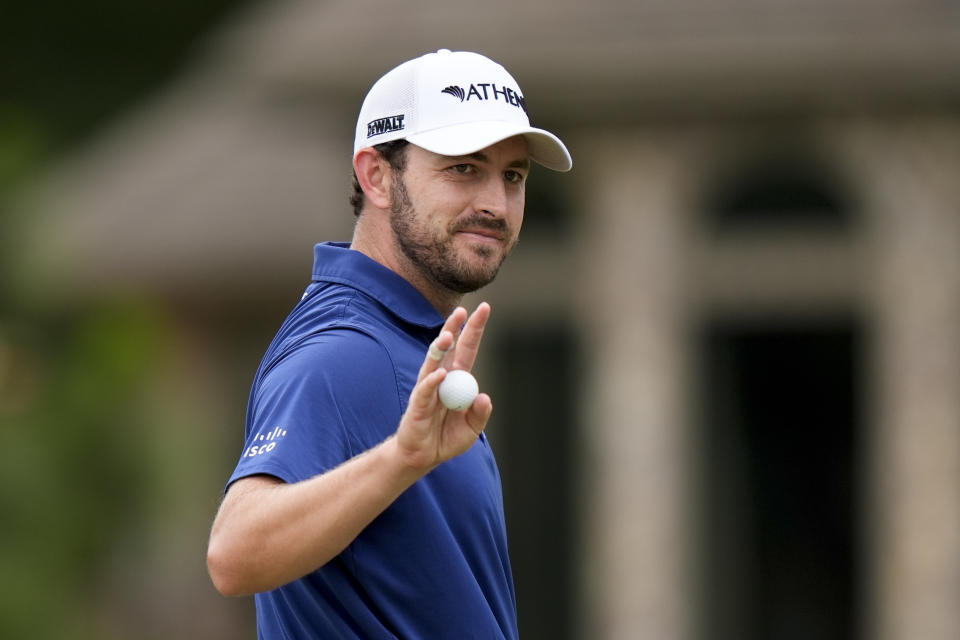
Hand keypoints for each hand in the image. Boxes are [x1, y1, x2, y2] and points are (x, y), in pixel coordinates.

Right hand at [395, 302, 492, 469]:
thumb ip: (480, 414)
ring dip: (440, 349)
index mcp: (458, 380)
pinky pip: (425, 389)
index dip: (474, 330)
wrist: (424, 456)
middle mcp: (443, 379)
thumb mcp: (472, 429)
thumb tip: (484, 397)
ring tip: (447, 336)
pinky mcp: (418, 403)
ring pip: (434, 363)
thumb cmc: (447, 439)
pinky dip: (433, 382)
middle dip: (454, 329)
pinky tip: (440, 375)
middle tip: (462, 311)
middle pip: (449, 348)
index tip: (483, 308)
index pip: (467, 349)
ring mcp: (429, 388)